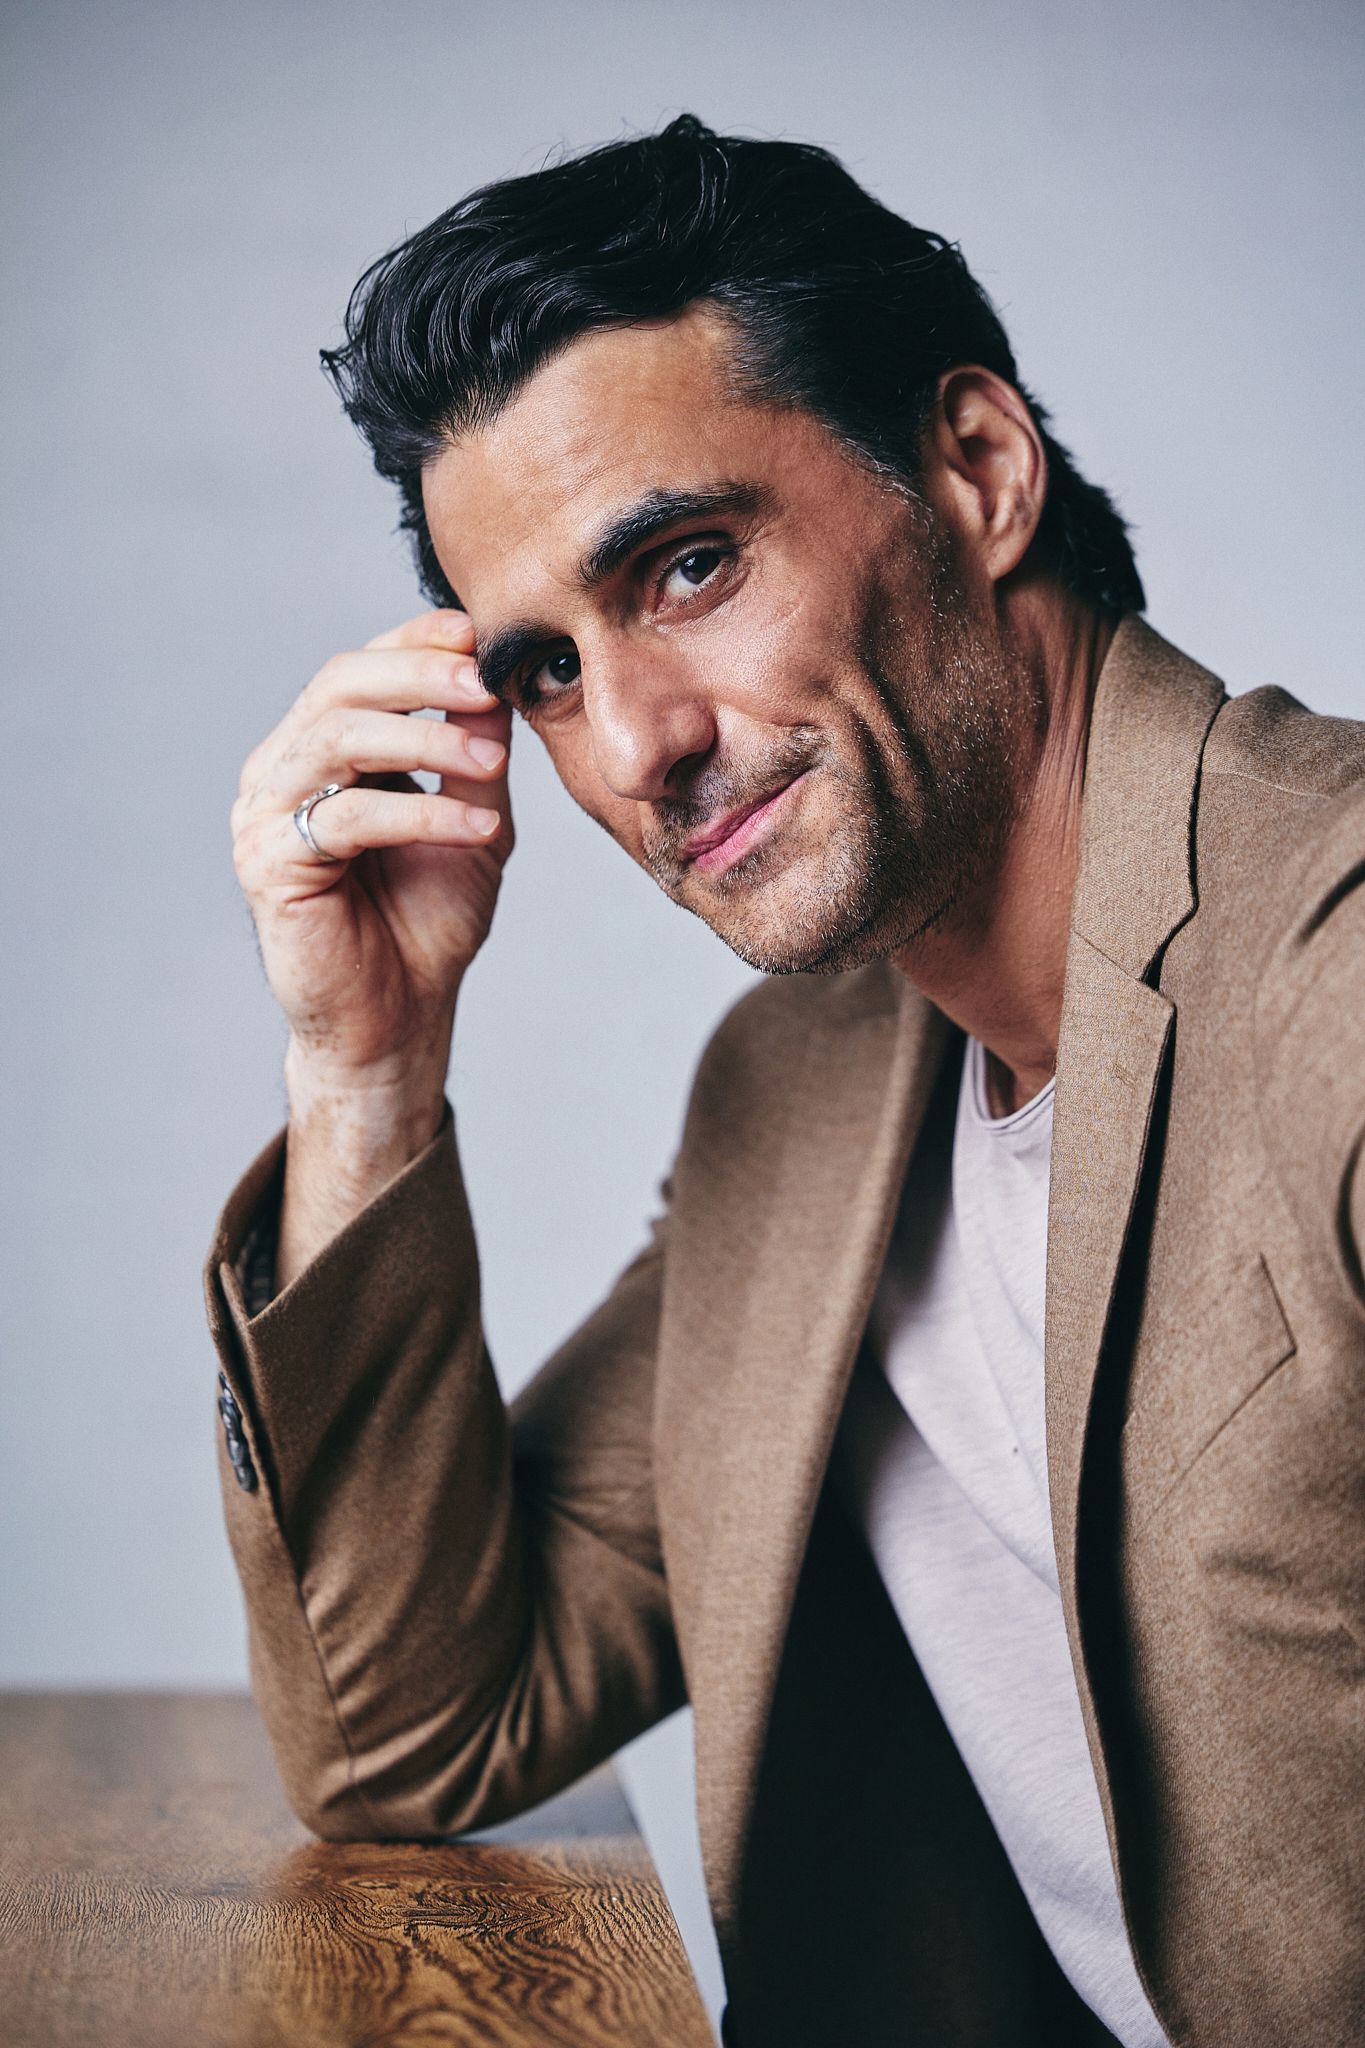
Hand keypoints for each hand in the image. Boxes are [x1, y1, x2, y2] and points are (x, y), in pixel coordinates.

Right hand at [232, 608, 510, 1102]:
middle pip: (339, 685)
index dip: (412, 640)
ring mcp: (265, 815)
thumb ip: (475, 753)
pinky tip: (476, 825)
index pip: (358, 668)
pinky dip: (420, 813)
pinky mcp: (270, 865)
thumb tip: (493, 676)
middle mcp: (281, 771)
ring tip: (488, 761)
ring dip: (423, 739)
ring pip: (336, 739)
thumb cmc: (427, 922)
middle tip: (484, 685)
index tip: (476, 633)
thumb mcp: (474, 819)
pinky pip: (346, 817)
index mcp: (321, 750)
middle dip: (418, 675)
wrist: (399, 1018)